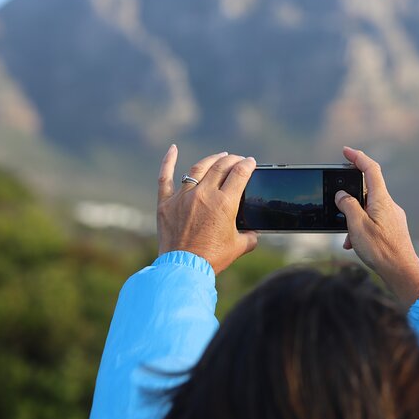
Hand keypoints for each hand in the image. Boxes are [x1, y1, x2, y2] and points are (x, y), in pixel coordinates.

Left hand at [157, 145, 258, 273]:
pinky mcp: (166, 203)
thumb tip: (253, 232)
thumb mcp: (239, 247)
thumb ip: (250, 236)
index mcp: (224, 203)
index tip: (251, 163)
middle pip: (221, 167)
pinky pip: (165, 177)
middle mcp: (204, 195)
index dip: (247, 165)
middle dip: (232, 160)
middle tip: (238, 160)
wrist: (184, 269)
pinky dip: (168, 161)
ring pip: (198, 169)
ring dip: (211, 160)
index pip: (239, 174)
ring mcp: (183, 197)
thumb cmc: (213, 259)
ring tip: (219, 157)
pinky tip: (173, 149)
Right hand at [335, 146, 418, 304]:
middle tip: (337, 208)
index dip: (357, 157)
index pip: (370, 170)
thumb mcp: (357, 226)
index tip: (345, 151)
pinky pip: (373, 221)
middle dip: (349, 199)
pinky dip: (361, 229)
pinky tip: (355, 245)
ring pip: (367, 209)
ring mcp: (392, 217)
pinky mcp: (393, 229)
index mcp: (381, 200)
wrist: (402, 272)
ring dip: (353, 220)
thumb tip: (342, 195)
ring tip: (347, 238)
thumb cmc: (381, 250)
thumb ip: (347, 206)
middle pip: (367, 190)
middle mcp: (389, 205)